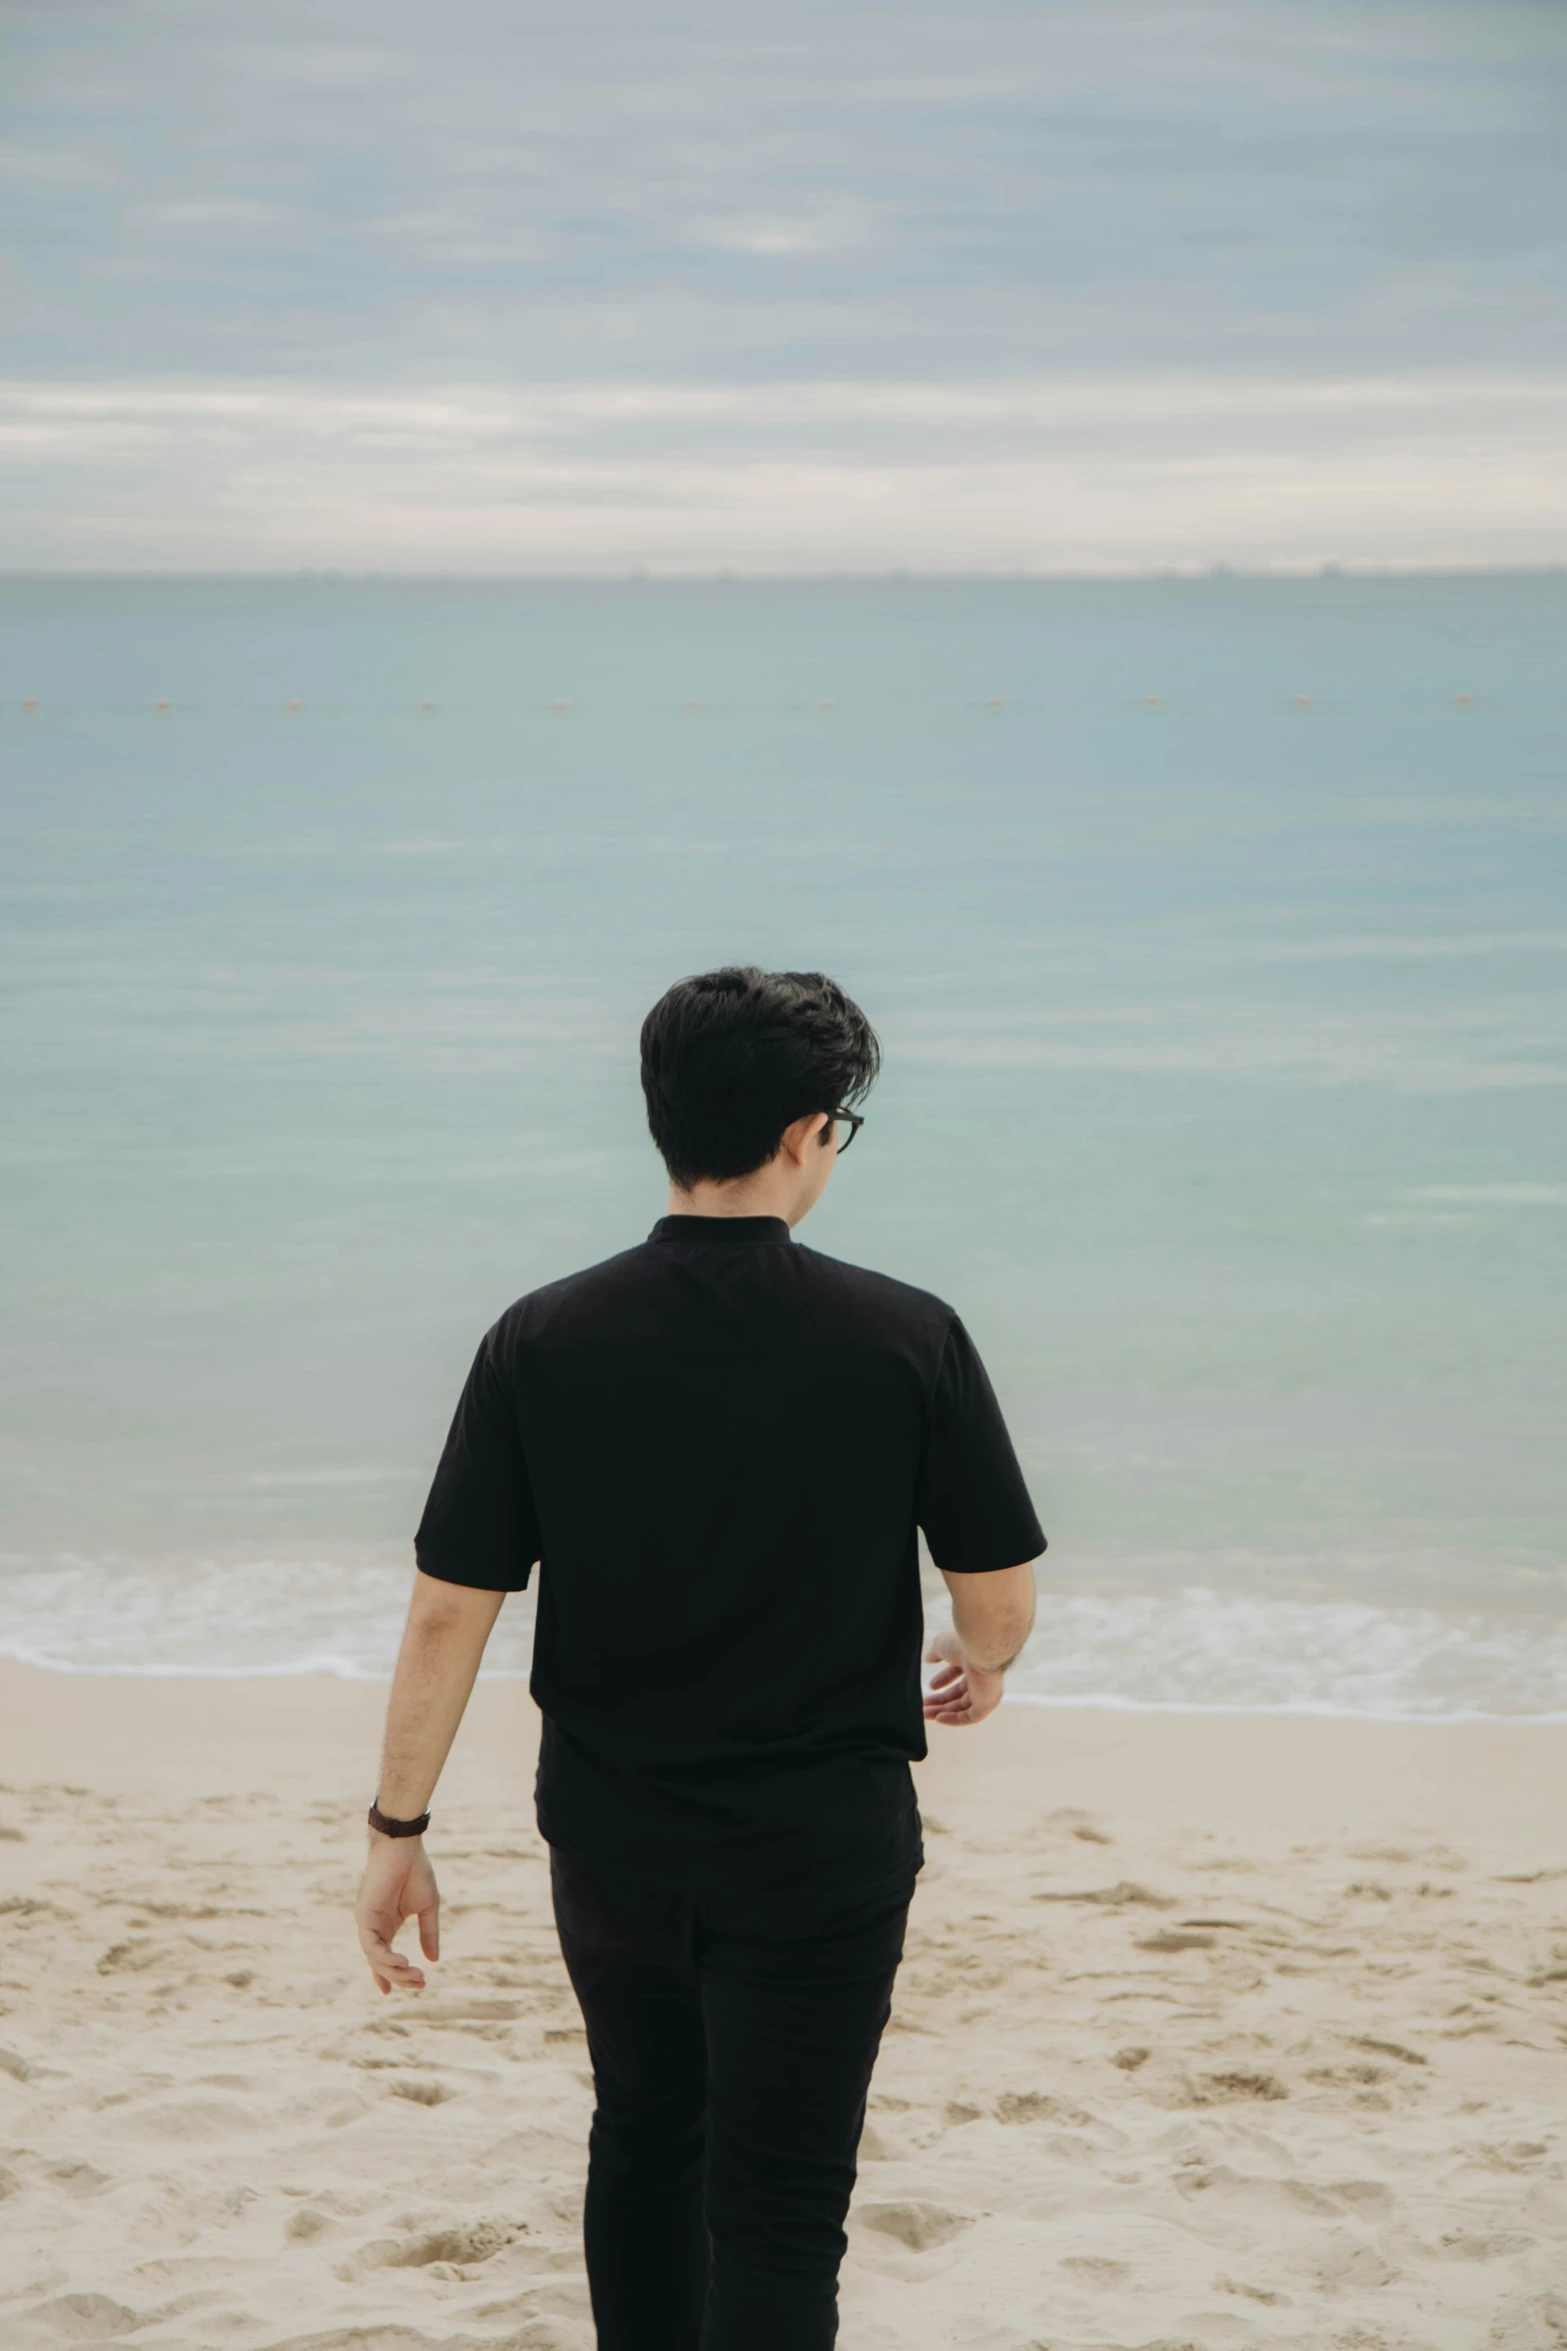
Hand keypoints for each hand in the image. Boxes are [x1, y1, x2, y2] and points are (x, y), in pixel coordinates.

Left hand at [356, 1834, 439, 1993]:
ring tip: (415, 1974)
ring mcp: (367, 1922)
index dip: (387, 1976)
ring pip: (375, 1958)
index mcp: (387, 1925)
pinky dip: (384, 1957)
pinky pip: (371, 1945)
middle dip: (400, 1977)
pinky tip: (402, 1961)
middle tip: (420, 1983)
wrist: (404, 1847)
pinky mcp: (364, 1916)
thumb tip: (434, 1960)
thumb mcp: (427, 1908)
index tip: (390, 1993)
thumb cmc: (416, 1871)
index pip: (382, 1958)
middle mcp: (374, 1927)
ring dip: (394, 1970)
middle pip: (380, 1963)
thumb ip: (428, 1933)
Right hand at [923, 1628, 1005, 1727]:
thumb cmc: (963, 1642)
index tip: (930, 1686)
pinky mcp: (988, 1704)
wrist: (980, 1648)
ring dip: (943, 1711)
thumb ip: (935, 1652)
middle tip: (923, 1705)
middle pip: (960, 1693)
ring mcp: (987, 1692)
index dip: (944, 1679)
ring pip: (963, 1707)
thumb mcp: (943, 1644)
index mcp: (975, 1660)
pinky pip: (970, 1717)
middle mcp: (983, 1677)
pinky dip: (954, 1719)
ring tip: (925, 1713)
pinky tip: (939, 1718)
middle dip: (941, 1700)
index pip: (959, 1673)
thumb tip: (928, 1659)